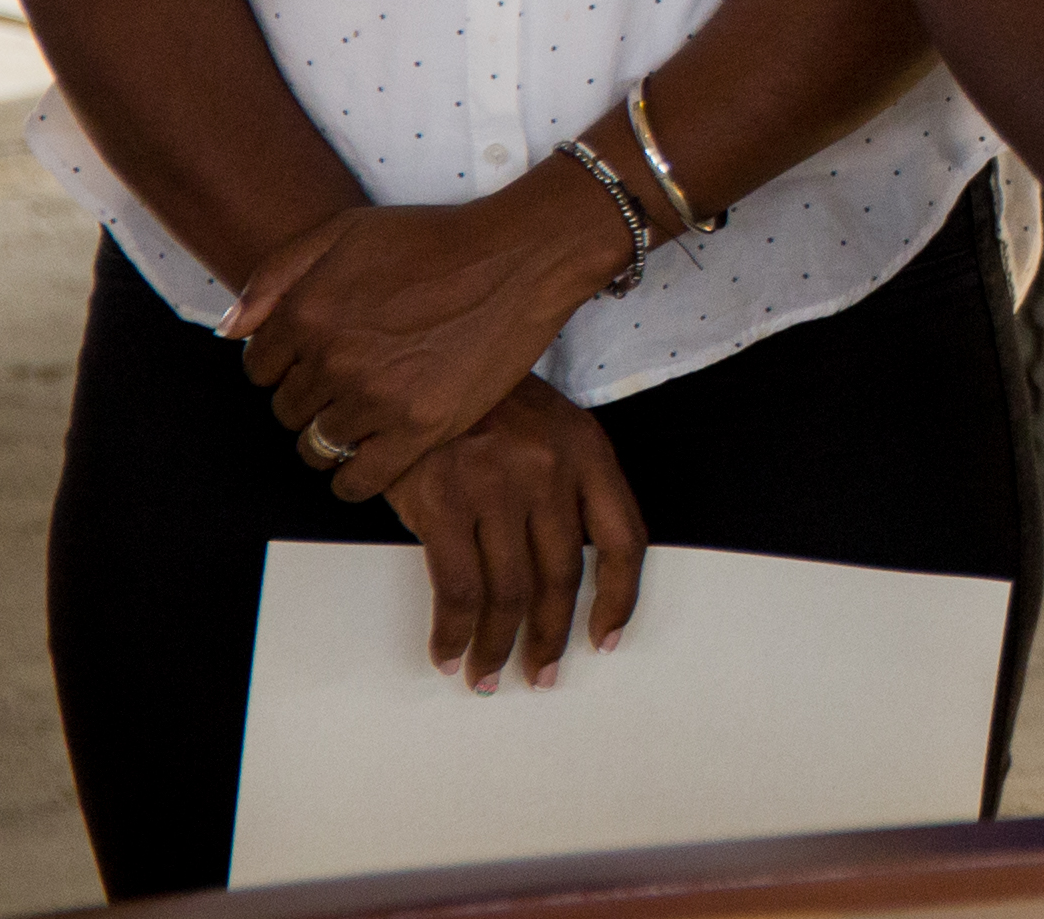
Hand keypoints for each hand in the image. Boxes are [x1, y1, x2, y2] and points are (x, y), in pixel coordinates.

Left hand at [233, 180, 643, 502]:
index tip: (320, 361)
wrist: (522, 255)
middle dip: (313, 399)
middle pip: (288, 411)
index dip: (288, 366)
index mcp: (307, 312)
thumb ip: (276, 274)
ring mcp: (376, 396)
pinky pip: (359, 480)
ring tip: (369, 415)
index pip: (260, 370)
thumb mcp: (346, 229)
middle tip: (354, 381)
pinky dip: (356, 478)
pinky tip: (373, 457)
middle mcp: (333, 358)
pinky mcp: (420, 426)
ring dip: (334, 436)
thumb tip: (230, 330)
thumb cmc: (437, 238)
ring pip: (318, 446)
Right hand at [382, 383, 647, 690]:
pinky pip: (458, 587)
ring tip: (487, 677)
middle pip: (563, 577)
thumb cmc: (486, 404)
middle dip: (551, 636)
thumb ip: (569, 485)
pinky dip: (454, 631)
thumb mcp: (550, 427)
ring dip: (498, 646)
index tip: (606, 639)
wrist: (417, 365)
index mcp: (588, 452)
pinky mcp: (442, 504)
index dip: (621, 597)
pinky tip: (447, 652)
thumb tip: (568, 573)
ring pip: (510, 592)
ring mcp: (497, 488)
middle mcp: (550, 472)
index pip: (626, 538)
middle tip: (540, 676)